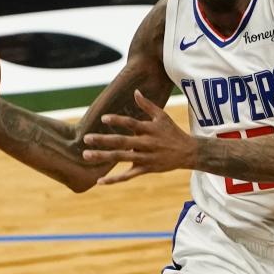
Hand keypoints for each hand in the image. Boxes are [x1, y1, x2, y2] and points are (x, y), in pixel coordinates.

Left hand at [81, 90, 196, 184]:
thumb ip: (147, 105)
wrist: (188, 152)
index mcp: (149, 129)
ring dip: (103, 156)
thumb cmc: (172, 131)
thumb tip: (135, 91)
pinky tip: (100, 182)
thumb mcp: (162, 116)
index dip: (118, 120)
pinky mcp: (146, 169)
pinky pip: (128, 176)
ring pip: (122, 158)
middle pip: (122, 142)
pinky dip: (114, 179)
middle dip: (103, 140)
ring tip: (86, 155)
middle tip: (86, 138)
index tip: (103, 118)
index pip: (131, 123)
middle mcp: (146, 144)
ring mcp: (145, 158)